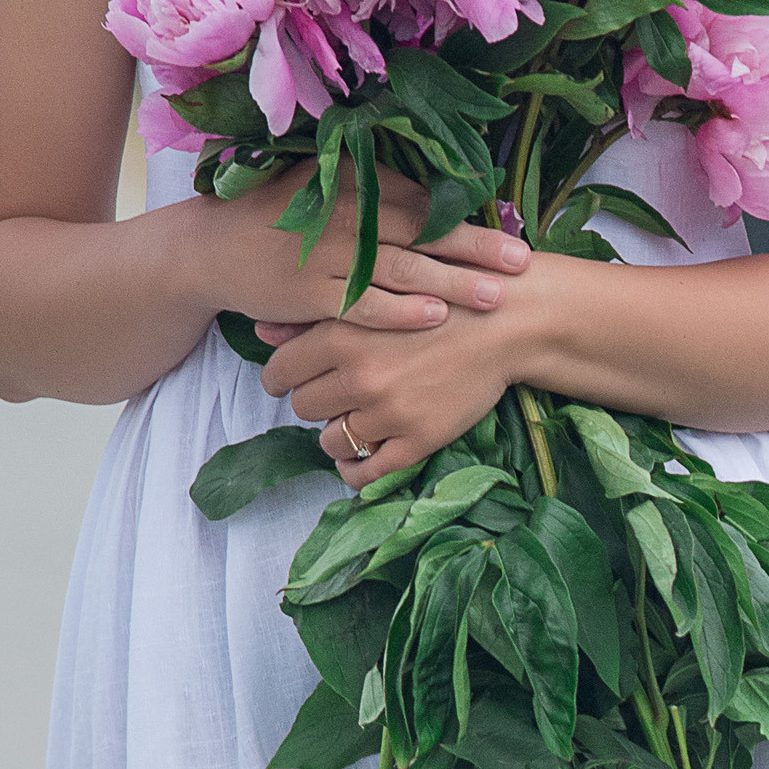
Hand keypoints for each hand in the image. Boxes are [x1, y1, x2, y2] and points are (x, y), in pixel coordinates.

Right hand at [197, 163, 529, 335]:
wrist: (213, 248)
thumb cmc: (281, 218)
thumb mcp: (326, 187)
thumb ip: (376, 190)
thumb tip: (439, 196)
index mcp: (355, 185)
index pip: (424, 201)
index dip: (468, 217)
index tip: (511, 229)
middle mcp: (346, 216)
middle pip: (424, 232)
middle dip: (476, 248)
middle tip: (521, 261)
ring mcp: (327, 255)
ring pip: (402, 270)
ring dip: (453, 283)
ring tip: (495, 296)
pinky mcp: (309, 294)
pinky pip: (364, 304)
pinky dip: (401, 311)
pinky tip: (436, 317)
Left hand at [257, 274, 540, 486]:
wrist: (506, 322)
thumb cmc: (441, 298)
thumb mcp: (375, 296)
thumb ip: (316, 316)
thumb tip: (261, 330)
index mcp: (343, 335)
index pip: (279, 373)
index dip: (283, 378)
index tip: (296, 380)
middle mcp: (360, 376)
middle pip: (303, 407)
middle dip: (316, 402)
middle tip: (337, 393)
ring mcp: (389, 412)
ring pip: (330, 441)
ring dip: (338, 434)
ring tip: (358, 419)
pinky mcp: (417, 439)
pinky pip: (364, 472)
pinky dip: (354, 470)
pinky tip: (361, 457)